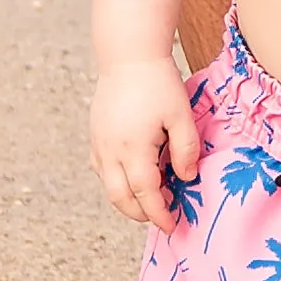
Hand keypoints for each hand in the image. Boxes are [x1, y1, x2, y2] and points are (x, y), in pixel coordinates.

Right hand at [92, 52, 200, 229]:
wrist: (128, 55)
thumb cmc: (158, 82)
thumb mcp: (181, 115)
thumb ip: (186, 150)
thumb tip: (186, 178)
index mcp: (133, 148)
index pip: (145, 194)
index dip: (159, 214)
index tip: (171, 225)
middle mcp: (110, 151)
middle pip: (120, 197)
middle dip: (140, 214)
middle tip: (161, 217)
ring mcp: (99, 143)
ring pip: (108, 185)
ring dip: (127, 199)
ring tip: (150, 199)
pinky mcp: (95, 134)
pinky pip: (101, 169)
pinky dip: (115, 181)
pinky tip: (132, 176)